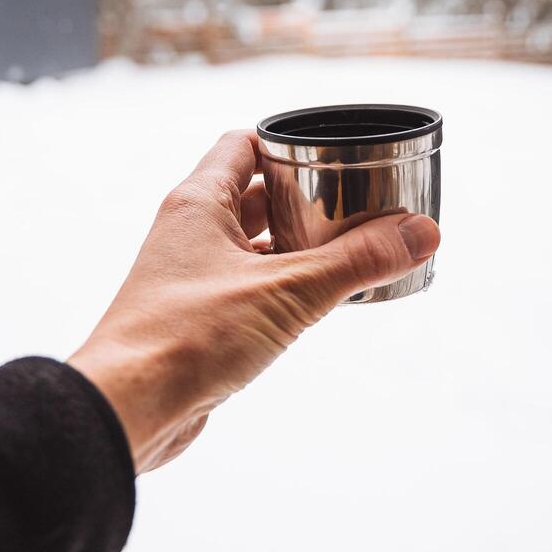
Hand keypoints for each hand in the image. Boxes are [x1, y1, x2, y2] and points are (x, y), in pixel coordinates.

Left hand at [68, 129, 440, 472]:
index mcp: (198, 202)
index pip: (245, 143)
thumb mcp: (288, 292)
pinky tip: (316, 305)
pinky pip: (248, 288)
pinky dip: (282, 289)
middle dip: (307, 199)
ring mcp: (190, 277)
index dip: (289, 142)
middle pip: (255, 194)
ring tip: (351, 255)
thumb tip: (423, 232)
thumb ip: (357, 261)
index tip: (337, 155)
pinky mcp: (196, 319)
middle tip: (359, 206)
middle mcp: (189, 232)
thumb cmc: (189, 336)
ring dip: (298, 248)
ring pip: (254, 246)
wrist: (128, 408)